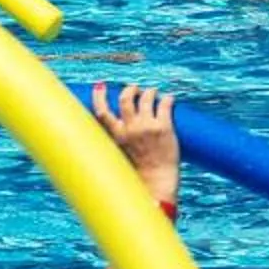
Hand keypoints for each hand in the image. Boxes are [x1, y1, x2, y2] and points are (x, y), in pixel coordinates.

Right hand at [91, 82, 179, 203]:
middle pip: (125, 99)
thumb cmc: (139, 172)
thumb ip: (119, 140)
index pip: (102, 111)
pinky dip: (167, 98)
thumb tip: (119, 128)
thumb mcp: (120, 154)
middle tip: (135, 88)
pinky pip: (165, 103)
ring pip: (146, 97)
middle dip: (129, 89)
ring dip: (149, 91)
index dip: (99, 96)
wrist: (156, 182)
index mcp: (117, 136)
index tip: (100, 86)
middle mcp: (130, 129)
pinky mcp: (164, 127)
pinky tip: (169, 98)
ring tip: (154, 93)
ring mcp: (147, 127)